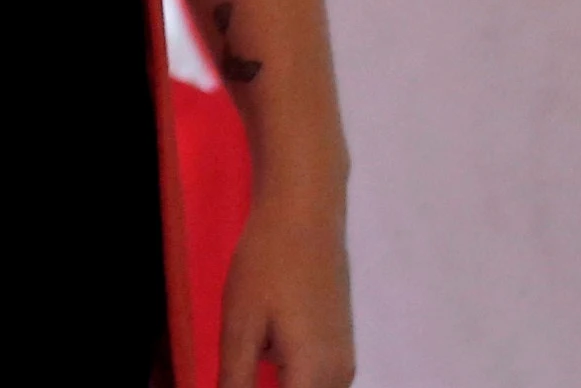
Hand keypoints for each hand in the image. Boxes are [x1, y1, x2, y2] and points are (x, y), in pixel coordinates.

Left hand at [215, 170, 355, 387]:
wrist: (306, 210)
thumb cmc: (268, 263)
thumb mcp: (239, 328)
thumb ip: (236, 382)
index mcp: (313, 375)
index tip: (237, 378)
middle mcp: (339, 375)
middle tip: (239, 366)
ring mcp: (344, 360)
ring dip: (284, 386)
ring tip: (251, 358)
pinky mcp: (341, 345)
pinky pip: (318, 383)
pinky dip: (293, 380)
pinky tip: (266, 350)